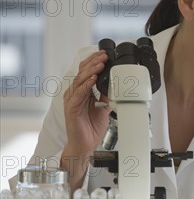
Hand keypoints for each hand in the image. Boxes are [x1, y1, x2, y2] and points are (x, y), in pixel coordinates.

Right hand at [61, 51, 109, 190]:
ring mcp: (72, 100)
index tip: (105, 55)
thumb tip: (116, 85)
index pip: (87, 72)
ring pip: (80, 80)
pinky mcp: (71, 108)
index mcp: (82, 92)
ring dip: (91, 71)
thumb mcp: (104, 107)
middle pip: (83, 73)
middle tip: (104, 55)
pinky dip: (86, 85)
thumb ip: (107, 95)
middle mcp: (75, 93)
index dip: (94, 62)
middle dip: (94, 63)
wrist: (86, 144)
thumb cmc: (92, 127)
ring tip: (100, 64)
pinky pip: (78, 94)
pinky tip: (92, 79)